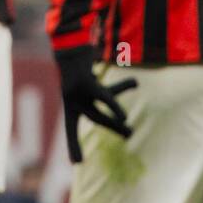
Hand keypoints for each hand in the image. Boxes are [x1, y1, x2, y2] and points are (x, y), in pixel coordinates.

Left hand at [55, 46, 137, 162]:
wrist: (68, 40)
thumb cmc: (80, 64)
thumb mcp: (96, 81)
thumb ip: (112, 91)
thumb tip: (134, 91)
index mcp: (70, 102)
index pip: (70, 127)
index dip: (73, 144)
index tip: (76, 163)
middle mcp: (72, 99)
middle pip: (96, 117)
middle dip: (113, 127)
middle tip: (129, 134)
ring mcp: (76, 92)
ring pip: (100, 108)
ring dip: (114, 118)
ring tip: (128, 129)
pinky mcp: (85, 83)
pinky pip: (103, 97)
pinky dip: (113, 106)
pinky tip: (123, 115)